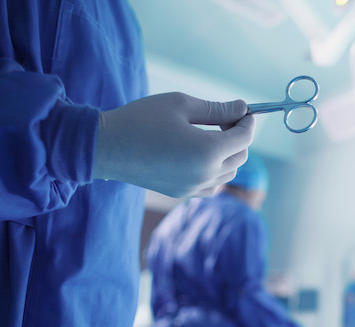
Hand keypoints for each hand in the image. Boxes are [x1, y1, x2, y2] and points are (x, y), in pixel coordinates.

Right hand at [93, 92, 254, 197]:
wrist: (106, 147)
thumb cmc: (141, 119)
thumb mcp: (181, 104)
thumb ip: (217, 109)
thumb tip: (242, 107)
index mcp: (207, 151)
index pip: (244, 138)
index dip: (248, 121)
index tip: (242, 110)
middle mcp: (204, 174)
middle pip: (240, 157)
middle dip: (239, 137)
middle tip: (224, 120)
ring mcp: (193, 187)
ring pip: (228, 173)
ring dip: (227, 155)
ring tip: (210, 135)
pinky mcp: (181, 193)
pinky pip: (212, 185)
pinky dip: (215, 171)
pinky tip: (199, 155)